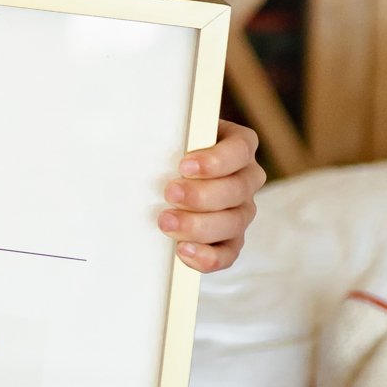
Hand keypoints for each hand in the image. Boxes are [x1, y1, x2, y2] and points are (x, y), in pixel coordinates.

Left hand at [161, 121, 264, 272]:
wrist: (165, 174)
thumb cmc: (170, 147)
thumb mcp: (171, 132)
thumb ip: (168, 131)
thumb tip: (139, 134)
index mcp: (239, 145)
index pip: (240, 150)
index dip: (215, 160)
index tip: (184, 165)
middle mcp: (247, 178)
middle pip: (236, 190)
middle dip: (201, 195)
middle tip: (170, 193)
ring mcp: (242, 211)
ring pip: (233, 223)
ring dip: (199, 225)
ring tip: (166, 222)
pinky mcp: (231, 239)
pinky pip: (228, 253)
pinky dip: (208, 256)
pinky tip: (183, 250)